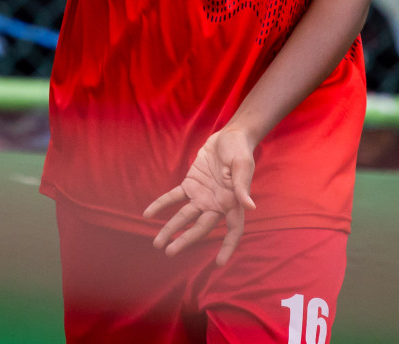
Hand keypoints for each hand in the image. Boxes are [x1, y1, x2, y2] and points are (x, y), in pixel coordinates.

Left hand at [145, 127, 256, 266]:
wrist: (230, 135)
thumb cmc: (240, 150)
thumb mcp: (242, 165)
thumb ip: (242, 186)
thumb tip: (250, 207)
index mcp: (233, 202)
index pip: (233, 230)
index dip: (227, 246)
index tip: (218, 263)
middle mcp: (216, 204)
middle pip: (201, 227)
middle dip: (186, 240)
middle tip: (170, 252)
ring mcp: (202, 195)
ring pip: (184, 216)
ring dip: (171, 228)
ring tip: (157, 243)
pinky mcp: (190, 184)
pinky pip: (174, 197)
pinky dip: (161, 204)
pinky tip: (147, 214)